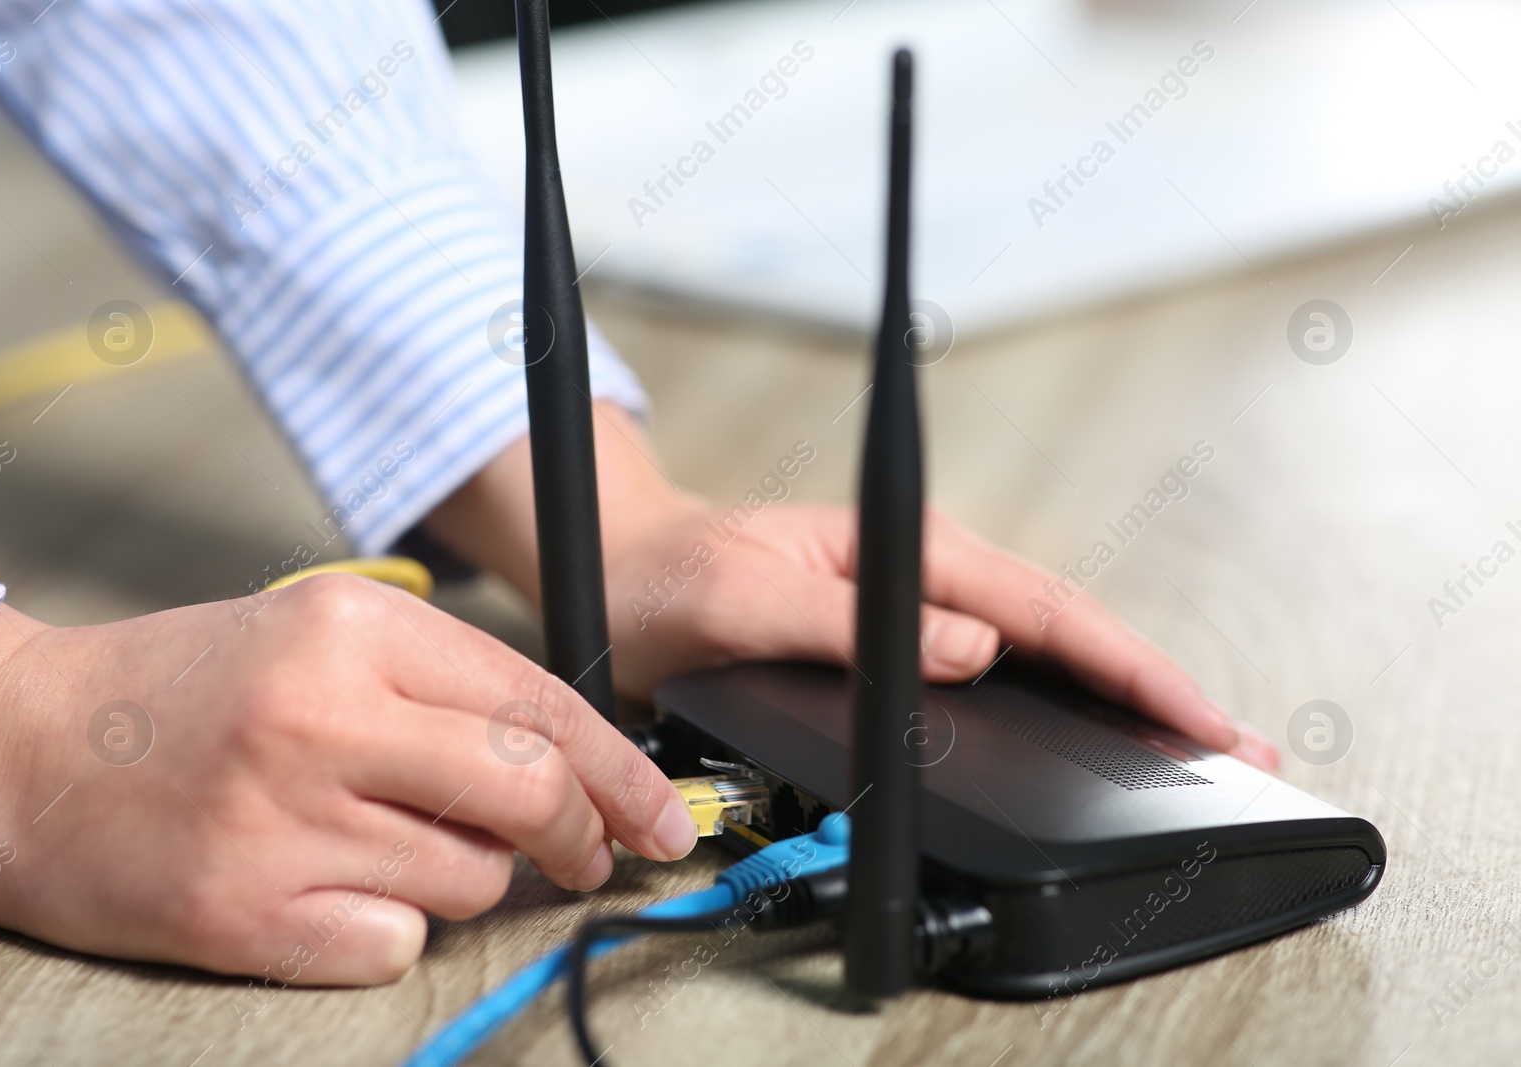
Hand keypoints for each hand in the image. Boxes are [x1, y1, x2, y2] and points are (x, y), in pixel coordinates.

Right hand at [0, 575, 695, 984]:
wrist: (20, 750)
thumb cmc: (183, 693)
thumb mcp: (316, 637)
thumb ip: (441, 689)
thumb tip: (570, 770)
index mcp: (351, 631)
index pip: (539, 702)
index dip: (620, 770)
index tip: (662, 816)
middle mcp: (324, 718)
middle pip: (529, 792)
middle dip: (581, 834)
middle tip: (585, 852)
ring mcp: (284, 822)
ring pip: (470, 877)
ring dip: (462, 875)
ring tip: (382, 841)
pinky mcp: (247, 915)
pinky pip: (396, 945)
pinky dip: (389, 928)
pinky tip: (329, 888)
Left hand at [604, 499, 1279, 770]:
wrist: (627, 574)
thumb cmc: (672, 579)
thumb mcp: (740, 600)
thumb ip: (841, 622)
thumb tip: (965, 651)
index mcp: (902, 549)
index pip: (1041, 610)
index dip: (1125, 664)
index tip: (1187, 713)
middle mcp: (923, 571)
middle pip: (1065, 625)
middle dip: (1153, 681)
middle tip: (1231, 738)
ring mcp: (920, 601)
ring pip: (1044, 644)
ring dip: (1120, 689)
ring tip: (1189, 735)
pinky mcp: (905, 633)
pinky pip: (1008, 662)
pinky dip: (1066, 693)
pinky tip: (1095, 721)